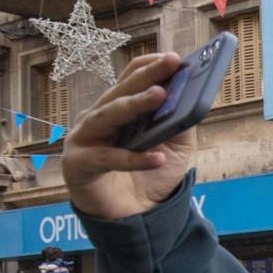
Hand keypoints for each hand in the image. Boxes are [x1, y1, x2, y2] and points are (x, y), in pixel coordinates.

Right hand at [61, 53, 193, 220]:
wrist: (132, 216)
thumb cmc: (150, 174)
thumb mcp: (175, 146)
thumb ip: (181, 122)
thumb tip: (194, 95)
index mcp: (119, 108)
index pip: (131, 78)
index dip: (151, 65)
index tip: (175, 57)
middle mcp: (98, 117)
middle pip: (120, 90)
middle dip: (147, 75)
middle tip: (171, 62)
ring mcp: (84, 139)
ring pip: (108, 115)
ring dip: (134, 104)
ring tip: (160, 95)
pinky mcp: (78, 164)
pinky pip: (108, 158)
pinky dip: (133, 158)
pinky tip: (156, 157)